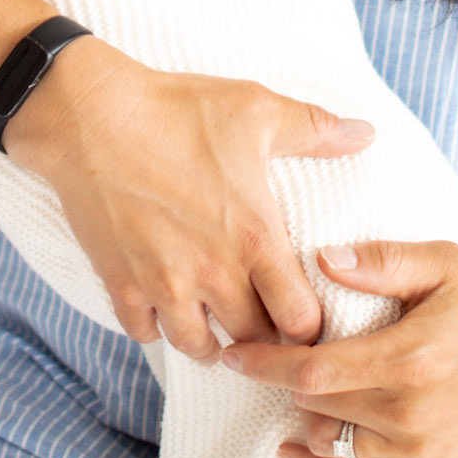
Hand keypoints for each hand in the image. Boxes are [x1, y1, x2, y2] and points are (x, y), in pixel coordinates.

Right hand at [6, 37, 374, 357]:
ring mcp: (162, 285)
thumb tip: (366, 135)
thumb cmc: (177, 109)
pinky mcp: (120, 284)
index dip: (311, 327)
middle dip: (265, 338)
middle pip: (254, 343)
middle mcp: (212, 273)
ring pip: (198, 348)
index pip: (300, 321)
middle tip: (267, 323)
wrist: (90, 115)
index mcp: (254, 238)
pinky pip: (145, 334)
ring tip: (219, 321)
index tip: (308, 315)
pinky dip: (158, 326)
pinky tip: (166, 304)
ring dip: (213, 340)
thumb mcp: (255, 109)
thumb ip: (315, 130)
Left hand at [220, 238, 457, 457]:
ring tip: (287, 382)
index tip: (231, 353)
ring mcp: (418, 447)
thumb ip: (379, 261)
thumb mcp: (439, 261)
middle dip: (279, 380)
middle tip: (255, 352)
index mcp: (409, 358)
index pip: (315, 372)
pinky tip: (294, 449)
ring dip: (302, 413)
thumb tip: (320, 259)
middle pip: (316, 406)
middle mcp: (410, 412)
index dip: (266, 364)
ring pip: (331, 440)